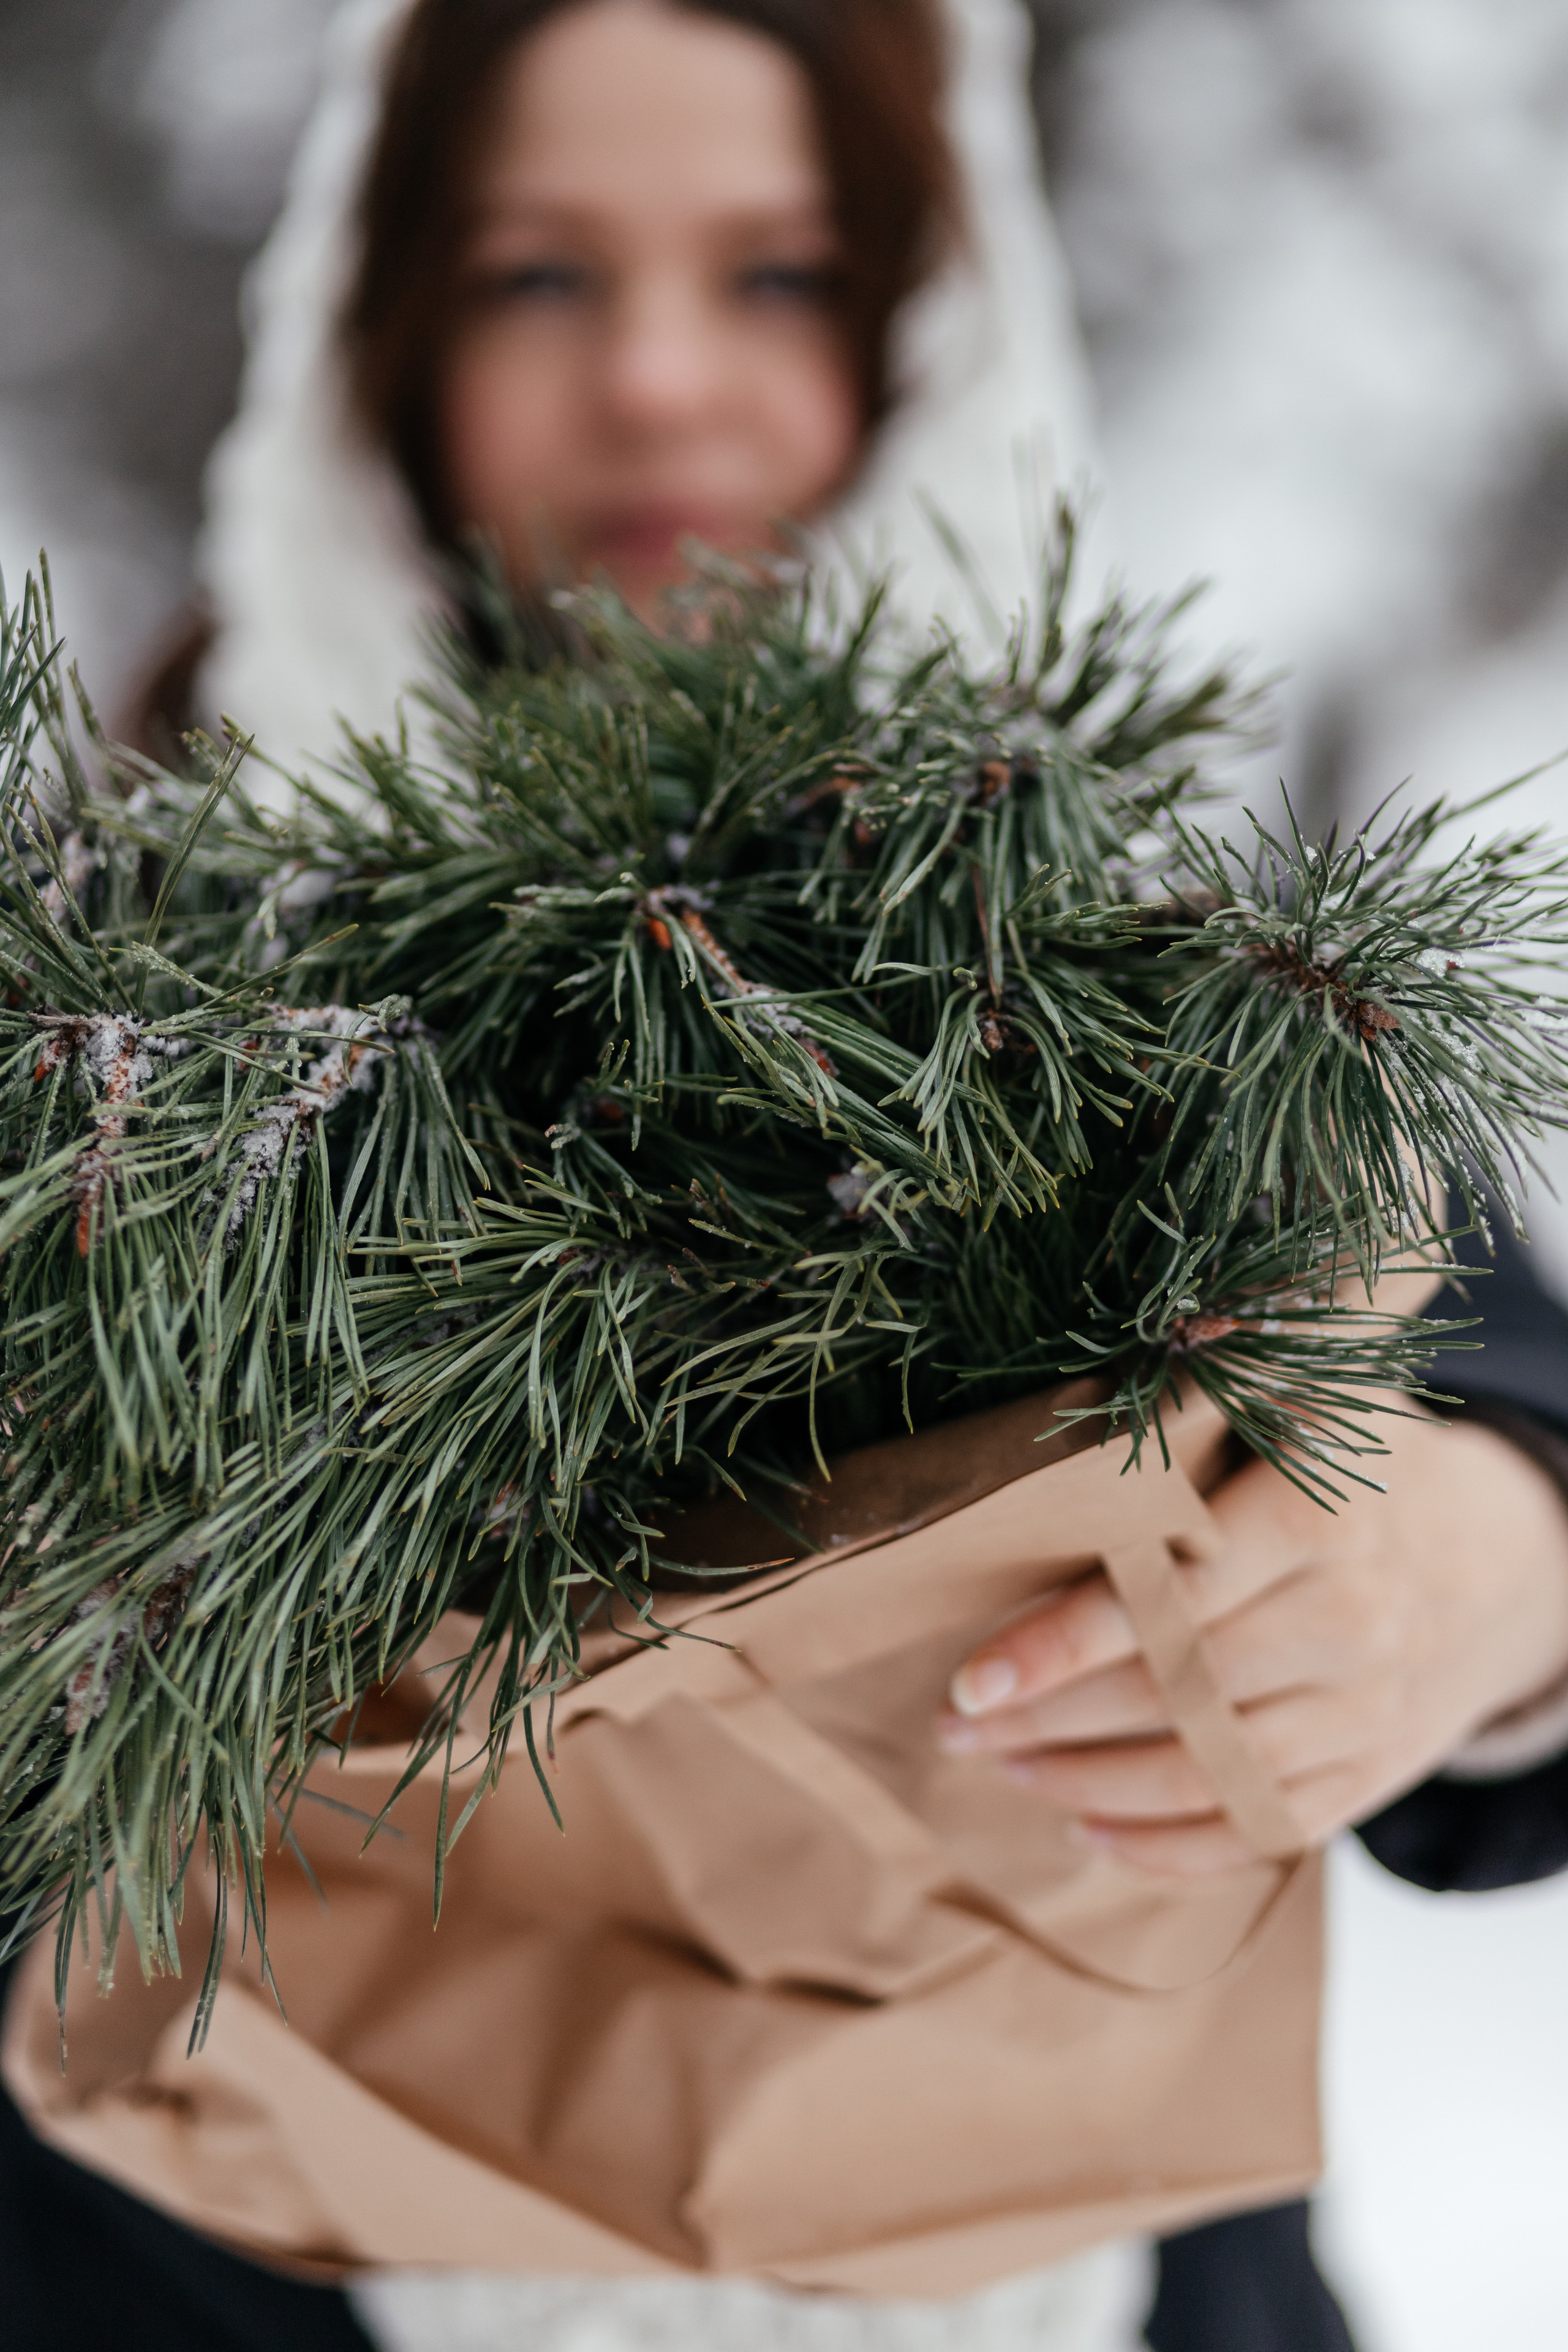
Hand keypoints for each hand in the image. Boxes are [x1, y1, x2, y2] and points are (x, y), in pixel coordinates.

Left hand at [937, 1409, 1567, 1873]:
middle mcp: (1349, 1621)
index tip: (972, 1677)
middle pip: (1176, 1692)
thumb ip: (1227, 1382)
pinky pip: (1259, 1829)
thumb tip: (1144, 1338)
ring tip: (1001, 1763)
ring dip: (1087, 1783)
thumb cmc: (1364, 1468)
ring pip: (1207, 1771)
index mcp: (1322, 1520)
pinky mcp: (1370, 1771)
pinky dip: (1168, 1848)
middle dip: (1049, 1719)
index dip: (1066, 1644)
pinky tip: (1086, 1831)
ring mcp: (1364, 1708)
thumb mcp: (1314, 1403)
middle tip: (955, 1724)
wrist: (1503, 1561)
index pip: (1177, 1596)